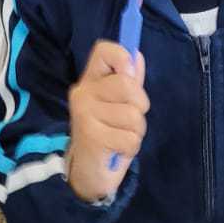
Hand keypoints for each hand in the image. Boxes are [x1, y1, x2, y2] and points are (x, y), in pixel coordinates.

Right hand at [67, 42, 148, 203]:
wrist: (88, 172)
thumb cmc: (108, 133)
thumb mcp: (119, 104)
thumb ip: (129, 81)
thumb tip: (136, 55)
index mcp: (91, 80)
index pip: (104, 51)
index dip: (122, 57)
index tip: (129, 74)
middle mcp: (83, 93)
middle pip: (128, 86)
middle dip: (140, 106)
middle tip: (127, 120)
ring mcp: (85, 115)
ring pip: (133, 116)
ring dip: (136, 132)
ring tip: (120, 136)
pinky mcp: (92, 137)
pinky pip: (131, 138)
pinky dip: (131, 148)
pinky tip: (116, 150)